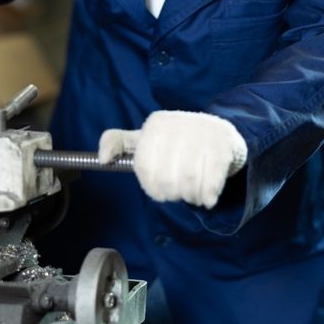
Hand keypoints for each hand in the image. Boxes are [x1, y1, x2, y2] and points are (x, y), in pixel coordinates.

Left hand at [98, 111, 246, 208]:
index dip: (151, 188)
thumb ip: (118, 142)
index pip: (144, 168)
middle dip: (172, 194)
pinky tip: (207, 198)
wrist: (220, 133)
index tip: (159, 191)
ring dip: (190, 197)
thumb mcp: (145, 137)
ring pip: (188, 182)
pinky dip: (207, 196)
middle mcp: (177, 126)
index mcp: (155, 125)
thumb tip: (101, 159)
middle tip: (178, 194)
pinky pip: (211, 181)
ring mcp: (201, 135)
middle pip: (166, 178)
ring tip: (193, 195)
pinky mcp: (222, 146)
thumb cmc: (176, 141)